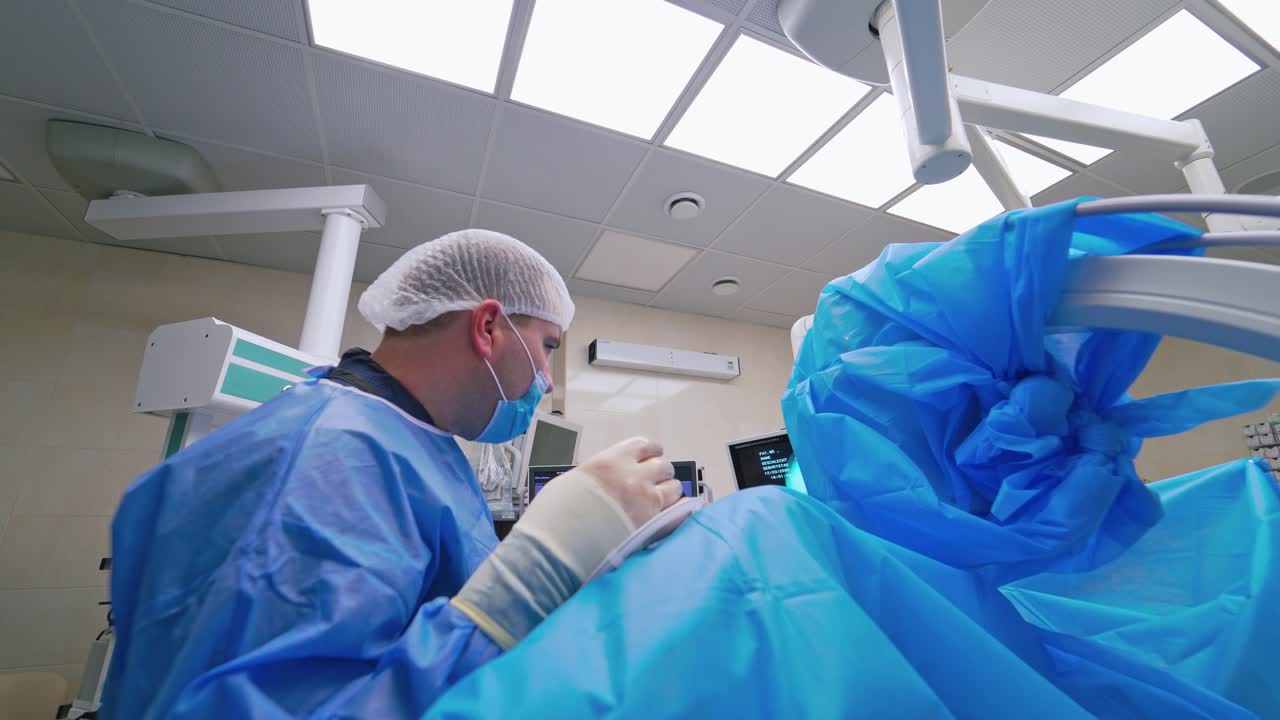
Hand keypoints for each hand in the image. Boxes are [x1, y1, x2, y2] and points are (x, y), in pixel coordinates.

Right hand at [451, 436, 681, 649]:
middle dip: (660, 473)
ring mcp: (645, 499)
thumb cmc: (557, 517)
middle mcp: (632, 476)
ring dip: (669, 492)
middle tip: (654, 484)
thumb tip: (601, 480)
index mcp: (609, 461)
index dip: (649, 453)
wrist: (560, 546)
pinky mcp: (653, 524)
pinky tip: (669, 517)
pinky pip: (678, 511)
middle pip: (663, 465)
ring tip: (661, 502)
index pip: (643, 445)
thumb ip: (595, 477)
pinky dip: (676, 512)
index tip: (649, 458)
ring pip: (674, 486)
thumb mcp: (571, 483)